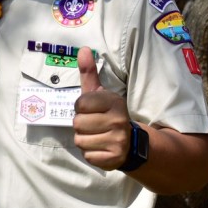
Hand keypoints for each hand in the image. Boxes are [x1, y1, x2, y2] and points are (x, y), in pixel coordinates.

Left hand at [73, 47, 131, 169]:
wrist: (130, 142)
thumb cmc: (107, 114)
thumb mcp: (99, 93)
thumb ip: (89, 72)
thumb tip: (82, 49)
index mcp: (114, 102)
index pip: (80, 104)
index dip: (81, 108)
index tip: (91, 110)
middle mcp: (118, 120)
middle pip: (77, 123)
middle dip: (81, 125)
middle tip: (94, 125)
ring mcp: (118, 140)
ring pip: (80, 141)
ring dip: (84, 140)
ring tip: (97, 136)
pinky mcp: (114, 158)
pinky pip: (87, 156)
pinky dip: (90, 154)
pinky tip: (101, 148)